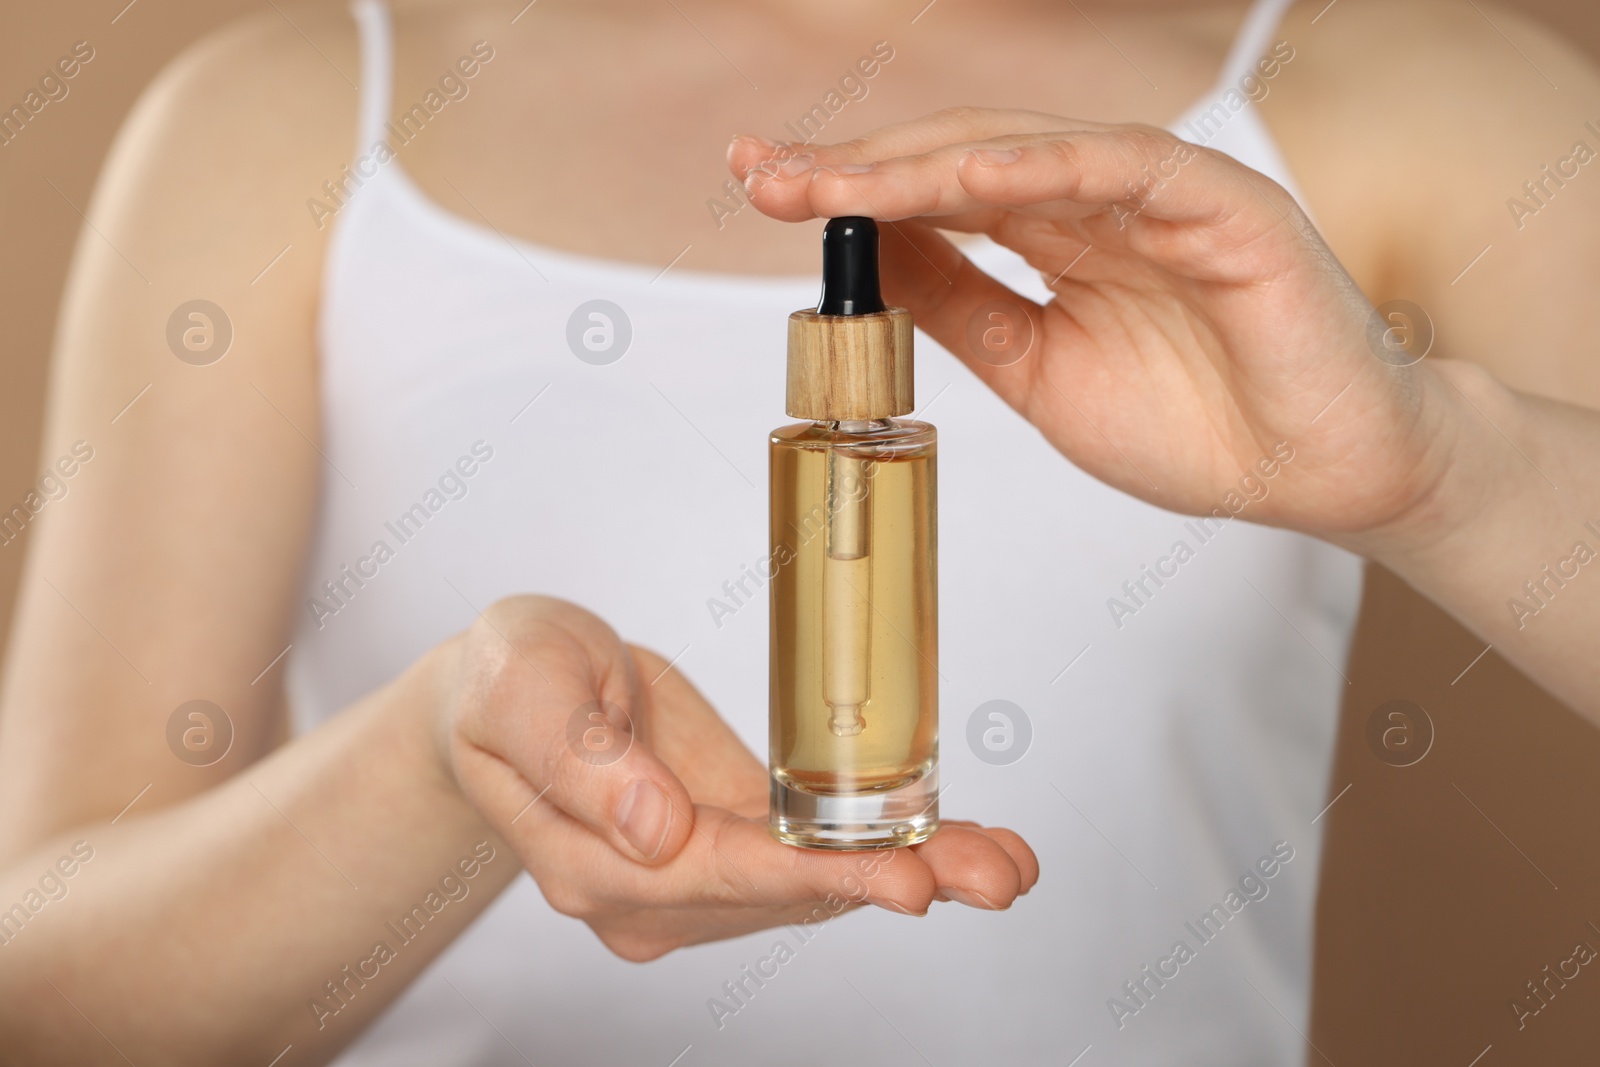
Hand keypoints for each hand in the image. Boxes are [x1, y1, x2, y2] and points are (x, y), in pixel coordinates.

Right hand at [432, 596, 1038, 960]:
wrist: (509, 688)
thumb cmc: (508, 680)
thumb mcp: (522, 689)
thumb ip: (579, 761)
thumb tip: (657, 830)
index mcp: (591, 861)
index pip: (719, 874)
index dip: (815, 875)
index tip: (902, 876)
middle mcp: (649, 890)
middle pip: (783, 892)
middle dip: (892, 880)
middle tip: (990, 872)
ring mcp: (691, 876)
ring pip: (810, 882)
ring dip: (912, 872)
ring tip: (1002, 862)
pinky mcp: (726, 844)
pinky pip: (812, 855)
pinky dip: (888, 852)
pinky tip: (960, 850)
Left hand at [730, 111, 1473, 546]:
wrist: (1313, 474)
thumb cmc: (1199, 427)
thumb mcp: (1038, 372)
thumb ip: (963, 308)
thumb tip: (868, 264)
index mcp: (1054, 236)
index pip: (935, 195)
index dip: (848, 191)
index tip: (761, 191)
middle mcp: (1094, 201)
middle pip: (958, 158)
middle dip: (856, 168)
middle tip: (761, 175)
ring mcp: (1156, 194)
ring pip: (1024, 150)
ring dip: (921, 161)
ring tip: (831, 181)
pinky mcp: (1221, 204)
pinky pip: (1122, 168)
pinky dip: (1046, 163)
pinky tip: (967, 171)